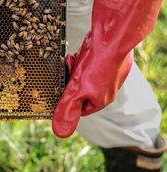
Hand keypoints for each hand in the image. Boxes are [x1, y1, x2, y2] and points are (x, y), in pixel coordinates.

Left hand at [52, 0, 162, 137]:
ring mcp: (107, 74)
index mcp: (101, 101)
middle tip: (67, 72)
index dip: (67, 100)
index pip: (79, 109)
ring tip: (73, 62)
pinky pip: (88, 63)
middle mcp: (106, 89)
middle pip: (79, 91)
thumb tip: (60, 132)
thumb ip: (67, 109)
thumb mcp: (76, 91)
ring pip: (82, 76)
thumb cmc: (96, 67)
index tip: (61, 91)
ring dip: (74, 69)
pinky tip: (78, 54)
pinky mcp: (106, 60)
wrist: (111, 38)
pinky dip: (80, 59)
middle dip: (70, 82)